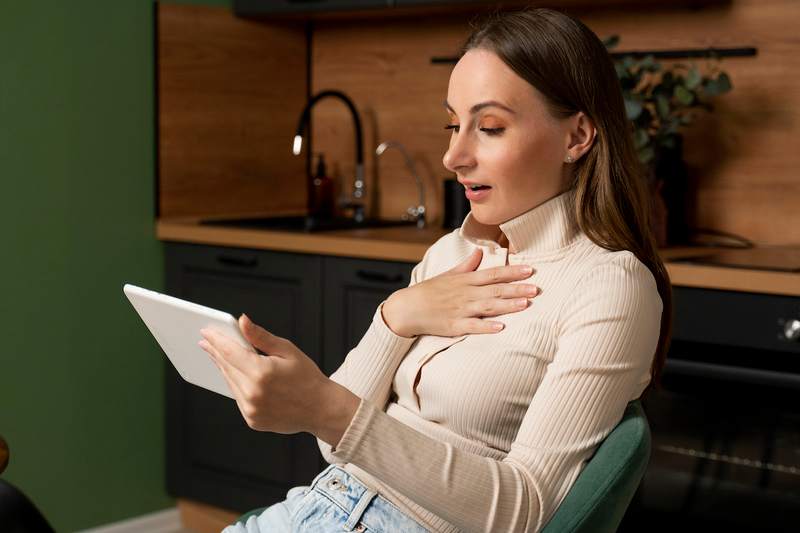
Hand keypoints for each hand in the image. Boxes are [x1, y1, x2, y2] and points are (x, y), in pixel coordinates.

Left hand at [198, 314, 359, 444]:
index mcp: (262, 373)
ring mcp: (251, 409)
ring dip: (222, 367)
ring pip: (229, 382)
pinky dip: (234, 383)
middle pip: (226, 367)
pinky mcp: (252, 419)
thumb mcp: (287, 350)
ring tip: (217, 355)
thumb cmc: (307, 377)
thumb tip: (242, 321)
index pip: (230, 352)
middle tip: (206, 341)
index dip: (216, 340)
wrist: (321, 408)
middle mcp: (253, 393)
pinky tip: (233, 373)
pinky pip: (237, 397)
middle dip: (215, 352)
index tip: (206, 331)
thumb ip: (260, 337)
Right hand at [382, 248, 539, 337]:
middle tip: (536, 288)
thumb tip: (480, 252)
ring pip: (488, 307)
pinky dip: (486, 327)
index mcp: (465, 281)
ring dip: (507, 306)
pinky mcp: (454, 326)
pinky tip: (500, 327)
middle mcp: (465, 294)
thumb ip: (467, 265)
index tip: (530, 270)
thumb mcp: (448, 275)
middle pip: (495, 290)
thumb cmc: (428, 291)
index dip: (512, 272)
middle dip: (516, 289)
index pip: (492, 274)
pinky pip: (472, 327)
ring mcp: (460, 310)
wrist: (407, 308)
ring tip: (525, 304)